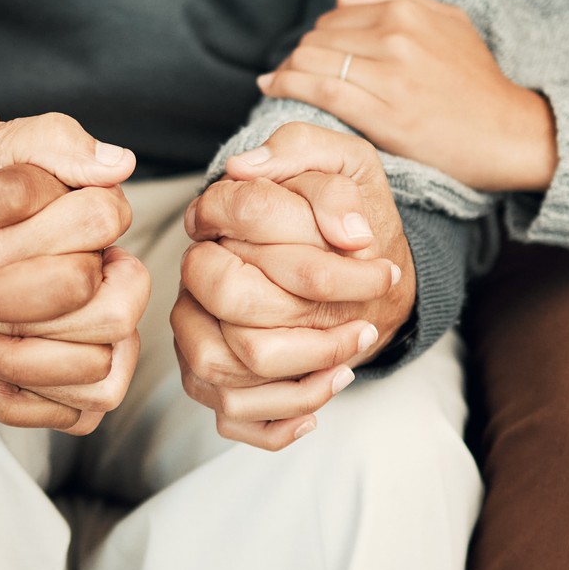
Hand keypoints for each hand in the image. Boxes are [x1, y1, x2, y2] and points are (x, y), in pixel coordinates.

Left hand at [0, 85, 146, 433]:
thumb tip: (85, 156)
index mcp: (97, 209)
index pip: (98, 219)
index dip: (14, 227)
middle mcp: (115, 274)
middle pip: (105, 304)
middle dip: (14, 300)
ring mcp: (107, 335)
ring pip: (99, 367)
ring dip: (21, 359)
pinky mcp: (82, 384)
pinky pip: (79, 412)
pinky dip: (23, 400)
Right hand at [173, 123, 412, 449]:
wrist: (363, 267)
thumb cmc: (351, 217)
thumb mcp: (346, 163)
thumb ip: (304, 149)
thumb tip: (248, 168)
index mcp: (217, 216)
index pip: (245, 217)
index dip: (318, 245)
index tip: (373, 255)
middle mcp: (195, 277)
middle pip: (234, 300)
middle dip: (313, 317)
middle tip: (367, 323)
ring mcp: (196, 334)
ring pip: (228, 368)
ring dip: (303, 376)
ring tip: (350, 362)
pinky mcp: (212, 382)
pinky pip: (233, 417)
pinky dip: (282, 420)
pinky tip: (319, 404)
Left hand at [256, 0, 557, 191]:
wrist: (508, 132)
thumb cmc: (478, 82)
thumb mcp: (450, 22)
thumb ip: (399, 0)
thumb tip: (342, 0)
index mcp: (408, 11)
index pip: (335, 17)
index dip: (314, 37)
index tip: (305, 54)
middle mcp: (396, 35)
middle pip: (318, 37)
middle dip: (297, 54)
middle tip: (288, 72)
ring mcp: (389, 74)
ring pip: (313, 60)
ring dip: (286, 70)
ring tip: (278, 82)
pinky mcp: (383, 113)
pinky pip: (319, 90)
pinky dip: (286, 85)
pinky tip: (271, 88)